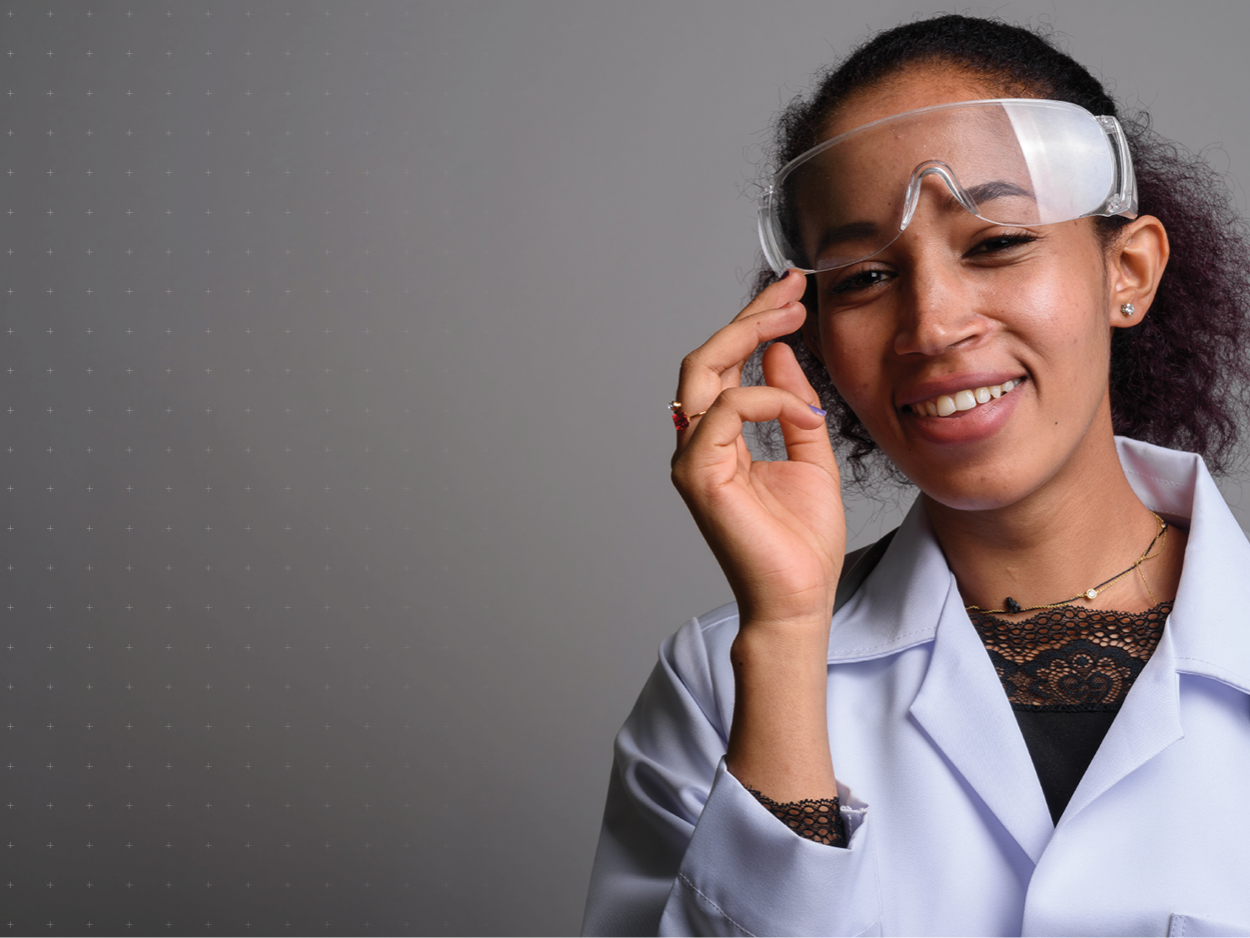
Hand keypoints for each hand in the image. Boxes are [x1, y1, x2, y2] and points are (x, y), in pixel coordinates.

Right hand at [670, 270, 845, 632]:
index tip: (794, 294)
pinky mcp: (699, 475)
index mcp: (722, 440)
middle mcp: (698, 444)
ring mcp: (693, 459)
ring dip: (748, 337)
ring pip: (702, 373)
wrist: (799, 599)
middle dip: (749, 317)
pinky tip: (801, 409)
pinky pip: (724, 411)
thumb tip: (781, 354)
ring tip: (793, 317)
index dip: (757, 324)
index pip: (728, 367)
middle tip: (792, 290)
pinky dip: (765, 399)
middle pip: (707, 359)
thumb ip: (793, 406)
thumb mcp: (811, 456)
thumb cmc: (802, 542)